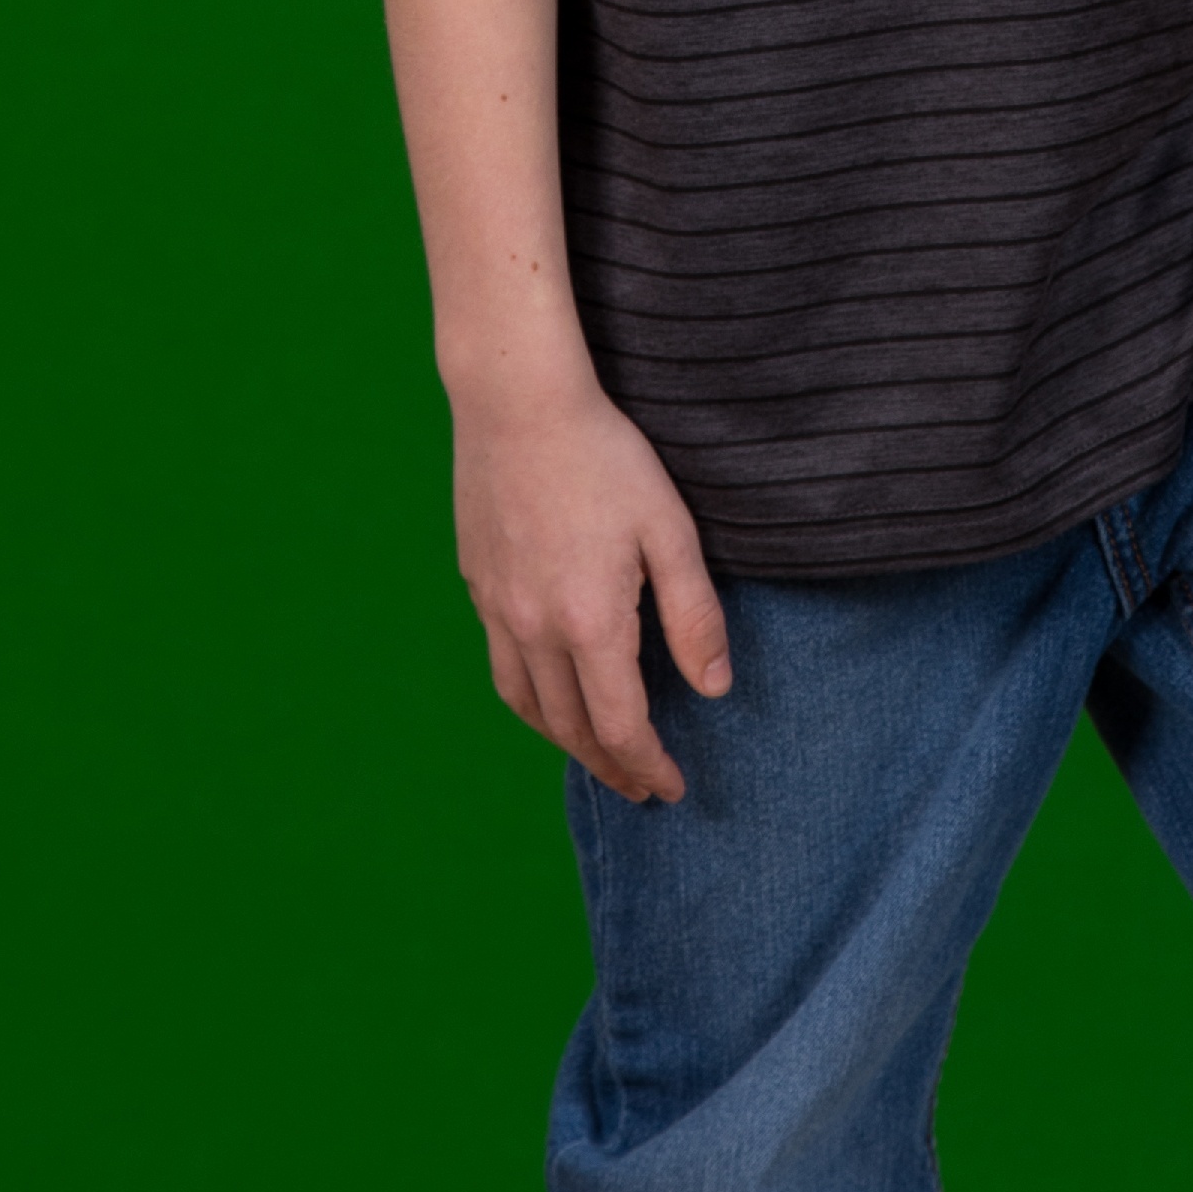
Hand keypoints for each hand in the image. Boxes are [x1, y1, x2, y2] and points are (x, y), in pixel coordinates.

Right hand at [449, 364, 731, 801]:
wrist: (517, 403)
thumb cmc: (604, 457)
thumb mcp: (670, 530)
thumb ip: (694, 615)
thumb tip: (714, 689)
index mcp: (589, 623)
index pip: (622, 726)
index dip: (649, 766)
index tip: (673, 788)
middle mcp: (535, 630)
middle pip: (572, 728)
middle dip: (611, 766)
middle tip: (641, 787)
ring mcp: (498, 609)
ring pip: (528, 706)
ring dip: (565, 742)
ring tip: (597, 753)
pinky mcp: (478, 584)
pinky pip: (502, 666)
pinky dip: (530, 700)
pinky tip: (549, 690)